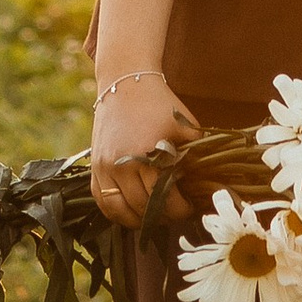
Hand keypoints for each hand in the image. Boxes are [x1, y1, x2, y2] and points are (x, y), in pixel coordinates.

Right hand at [88, 70, 202, 228]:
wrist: (125, 82)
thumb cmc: (159, 104)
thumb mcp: (184, 125)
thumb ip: (194, 153)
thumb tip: (206, 181)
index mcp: (144, 154)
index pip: (161, 197)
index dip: (178, 209)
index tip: (188, 207)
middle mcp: (120, 164)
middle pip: (140, 207)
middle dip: (161, 216)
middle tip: (175, 213)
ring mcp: (103, 167)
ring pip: (118, 210)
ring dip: (137, 220)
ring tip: (153, 216)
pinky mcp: (94, 167)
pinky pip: (102, 201)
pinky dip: (116, 212)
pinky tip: (131, 211)